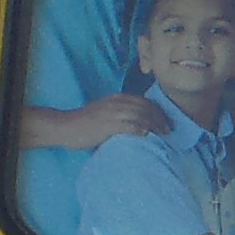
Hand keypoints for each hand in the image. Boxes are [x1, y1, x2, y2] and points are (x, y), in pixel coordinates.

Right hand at [32, 94, 168, 150]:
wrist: (65, 126)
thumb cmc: (84, 123)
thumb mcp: (105, 112)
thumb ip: (120, 115)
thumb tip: (139, 126)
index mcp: (116, 98)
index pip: (143, 101)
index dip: (157, 111)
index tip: (166, 122)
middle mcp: (116, 103)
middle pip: (146, 108)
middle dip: (160, 118)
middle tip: (169, 130)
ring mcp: (112, 113)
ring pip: (141, 116)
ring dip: (155, 125)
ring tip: (164, 135)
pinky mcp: (108, 125)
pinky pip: (130, 125)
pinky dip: (141, 130)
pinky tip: (149, 136)